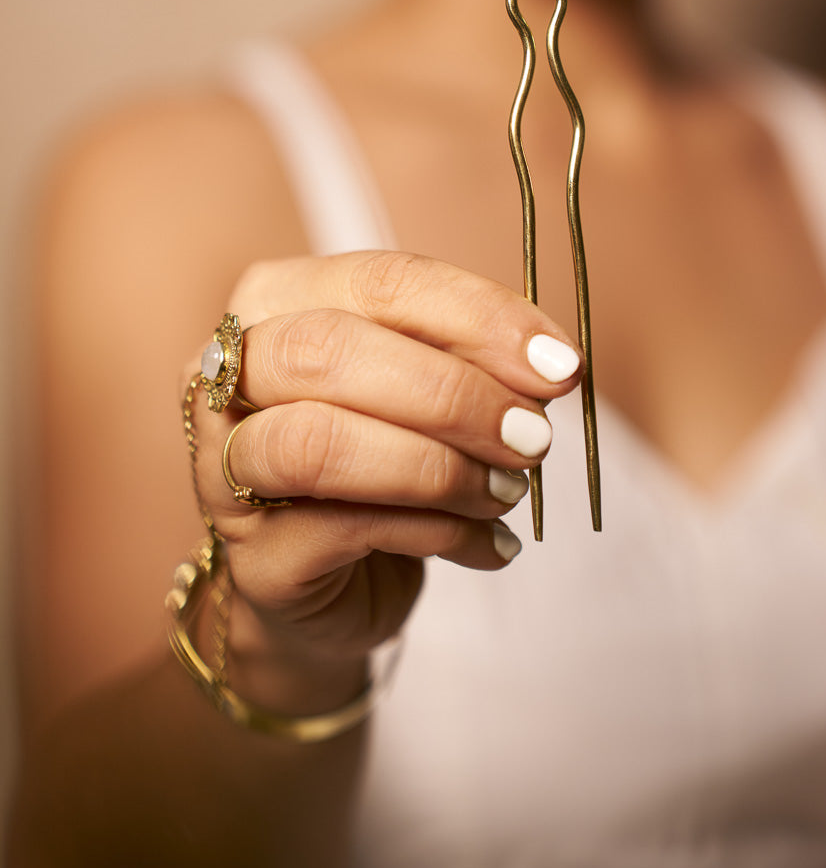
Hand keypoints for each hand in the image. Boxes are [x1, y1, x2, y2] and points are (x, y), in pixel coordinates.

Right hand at [187, 251, 581, 677]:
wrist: (339, 587)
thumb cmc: (384, 462)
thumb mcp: (428, 390)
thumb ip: (472, 360)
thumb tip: (549, 363)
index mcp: (276, 302)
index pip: (378, 281)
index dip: (477, 315)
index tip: (559, 362)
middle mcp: (227, 377)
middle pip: (328, 351)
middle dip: (451, 393)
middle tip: (534, 435)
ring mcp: (223, 471)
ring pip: (317, 444)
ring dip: (437, 467)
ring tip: (507, 490)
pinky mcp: (252, 559)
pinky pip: (340, 531)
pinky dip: (434, 531)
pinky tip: (486, 542)